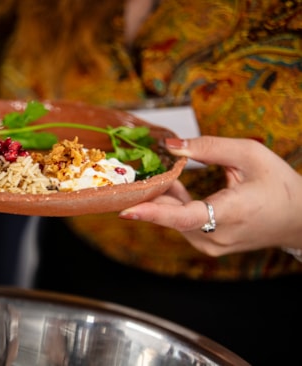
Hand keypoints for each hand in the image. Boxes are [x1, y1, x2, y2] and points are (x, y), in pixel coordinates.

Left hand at [118, 136, 301, 255]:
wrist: (299, 219)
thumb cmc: (279, 185)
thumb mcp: (249, 155)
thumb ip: (208, 148)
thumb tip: (171, 145)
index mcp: (230, 214)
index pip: (184, 217)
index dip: (153, 213)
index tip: (126, 210)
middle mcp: (216, 236)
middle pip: (172, 215)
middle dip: (153, 192)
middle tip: (132, 174)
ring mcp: (212, 244)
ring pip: (175, 219)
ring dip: (165, 197)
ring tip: (162, 174)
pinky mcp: (209, 244)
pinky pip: (183, 223)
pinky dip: (175, 205)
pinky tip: (174, 185)